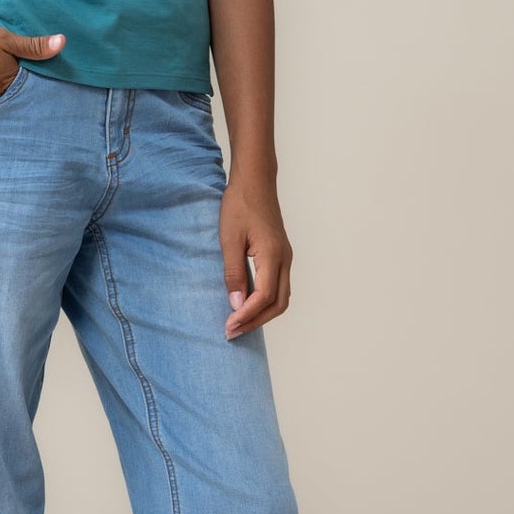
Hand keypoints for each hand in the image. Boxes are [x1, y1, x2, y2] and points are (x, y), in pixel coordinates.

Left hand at [221, 176, 291, 336]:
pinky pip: (278, 287)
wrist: (255, 181)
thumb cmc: (240, 205)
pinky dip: (265, 302)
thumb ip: (233, 273)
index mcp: (273, 256)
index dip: (246, 315)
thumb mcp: (229, 239)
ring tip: (238, 323)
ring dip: (261, 314)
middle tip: (232, 331)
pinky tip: (247, 305)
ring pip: (281, 297)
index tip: (228, 325)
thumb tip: (236, 305)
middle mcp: (285, 260)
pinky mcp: (281, 255)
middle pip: (277, 304)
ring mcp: (285, 257)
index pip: (263, 297)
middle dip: (255, 321)